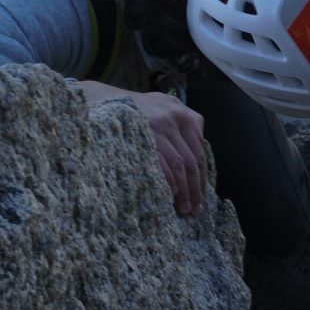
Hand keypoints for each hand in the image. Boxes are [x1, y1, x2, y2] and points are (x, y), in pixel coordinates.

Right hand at [85, 83, 207, 216]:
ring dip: (184, 190)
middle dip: (195, 189)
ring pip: (178, 165)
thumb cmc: (140, 107)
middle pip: (190, 161)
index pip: (199, 151)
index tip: (202, 197)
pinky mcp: (141, 137)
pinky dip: (167, 181)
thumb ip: (187, 120)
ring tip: (184, 207)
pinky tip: (170, 194)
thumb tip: (202, 144)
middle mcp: (171, 118)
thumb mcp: (167, 104)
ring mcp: (156, 127)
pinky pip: (160, 164)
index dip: (202, 177)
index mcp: (182, 113)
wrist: (107, 99)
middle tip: (195, 209)